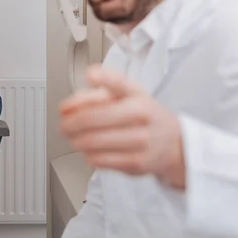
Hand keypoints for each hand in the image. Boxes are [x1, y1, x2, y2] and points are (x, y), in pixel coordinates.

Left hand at [59, 65, 185, 188]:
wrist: (174, 143)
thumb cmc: (142, 115)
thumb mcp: (124, 97)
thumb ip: (92, 97)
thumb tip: (65, 109)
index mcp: (136, 94)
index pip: (119, 83)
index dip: (104, 77)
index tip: (91, 74)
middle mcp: (140, 115)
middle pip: (92, 118)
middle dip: (69, 123)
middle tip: (64, 125)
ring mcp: (140, 140)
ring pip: (91, 142)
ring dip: (75, 140)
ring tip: (75, 138)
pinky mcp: (136, 163)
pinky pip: (98, 160)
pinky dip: (88, 154)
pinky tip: (91, 150)